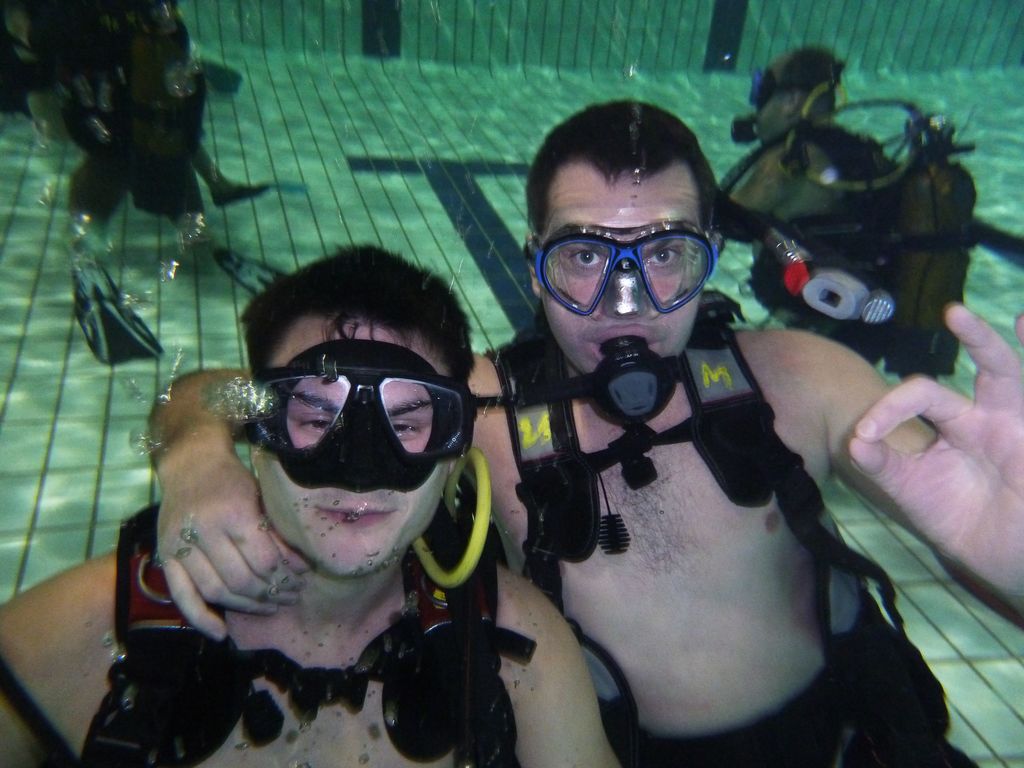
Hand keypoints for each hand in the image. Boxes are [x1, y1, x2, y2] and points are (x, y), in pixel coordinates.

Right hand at [155, 443, 306, 638]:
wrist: (191, 462)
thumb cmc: (233, 479)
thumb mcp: (260, 498)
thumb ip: (275, 533)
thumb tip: (301, 569)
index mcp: (233, 512)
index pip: (264, 559)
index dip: (286, 576)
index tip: (302, 580)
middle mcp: (204, 530)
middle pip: (241, 579)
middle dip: (271, 594)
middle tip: (290, 597)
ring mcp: (180, 545)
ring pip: (216, 591)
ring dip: (245, 607)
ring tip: (269, 608)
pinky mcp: (165, 555)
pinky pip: (182, 596)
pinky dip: (200, 618)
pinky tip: (221, 633)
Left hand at [849, 305, 1023, 595]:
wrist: (996, 560)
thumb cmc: (955, 517)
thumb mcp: (911, 490)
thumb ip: (884, 465)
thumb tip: (855, 441)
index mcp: (955, 423)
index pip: (922, 395)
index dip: (891, 408)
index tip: (865, 433)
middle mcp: (991, 418)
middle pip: (988, 368)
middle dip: (976, 338)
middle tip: (953, 312)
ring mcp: (1018, 429)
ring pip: (1016, 378)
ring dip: (1005, 347)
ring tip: (1011, 318)